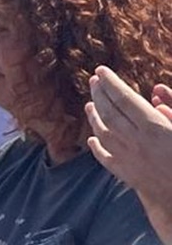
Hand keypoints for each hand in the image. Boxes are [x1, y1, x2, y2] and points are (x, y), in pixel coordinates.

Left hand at [87, 66, 171, 239]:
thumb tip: (156, 93)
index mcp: (153, 127)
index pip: (125, 98)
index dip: (111, 82)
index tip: (101, 70)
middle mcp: (135, 141)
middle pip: (110, 112)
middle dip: (100, 94)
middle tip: (93, 80)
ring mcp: (127, 158)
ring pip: (102, 132)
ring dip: (94, 116)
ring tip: (89, 104)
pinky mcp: (125, 174)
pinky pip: (105, 156)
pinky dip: (96, 145)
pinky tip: (92, 138)